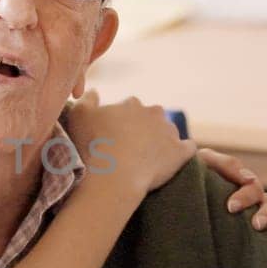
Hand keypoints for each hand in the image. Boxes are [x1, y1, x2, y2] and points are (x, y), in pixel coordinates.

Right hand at [67, 90, 195, 196]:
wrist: (115, 175)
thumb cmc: (93, 145)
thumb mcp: (78, 116)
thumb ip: (87, 99)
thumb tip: (95, 91)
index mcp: (131, 104)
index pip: (129, 107)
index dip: (121, 121)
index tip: (114, 135)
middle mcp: (154, 112)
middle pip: (150, 117)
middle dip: (143, 128)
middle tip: (130, 147)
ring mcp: (170, 132)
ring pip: (168, 131)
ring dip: (161, 140)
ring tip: (149, 157)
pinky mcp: (181, 152)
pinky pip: (188, 148)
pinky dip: (182, 152)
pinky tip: (173, 160)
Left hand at [197, 148, 266, 232]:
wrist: (181, 187)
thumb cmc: (192, 173)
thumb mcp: (204, 162)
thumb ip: (224, 164)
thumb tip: (247, 179)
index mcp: (242, 181)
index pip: (251, 186)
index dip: (245, 194)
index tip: (231, 206)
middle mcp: (254, 197)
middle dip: (265, 213)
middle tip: (256, 224)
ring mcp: (256, 211)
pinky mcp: (254, 226)